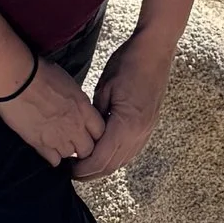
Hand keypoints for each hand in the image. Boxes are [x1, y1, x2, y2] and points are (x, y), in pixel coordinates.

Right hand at [0, 55, 104, 169]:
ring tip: (59, 143)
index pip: (101, 131)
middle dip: (83, 147)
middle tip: (75, 141)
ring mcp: (57, 137)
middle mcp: (74, 125)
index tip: (88, 131)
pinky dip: (52, 157)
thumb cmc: (40, 73)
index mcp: (83, 107)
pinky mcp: (40, 144)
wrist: (17, 80)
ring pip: (70, 155)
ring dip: (67, 150)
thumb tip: (76, 107)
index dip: (95, 133)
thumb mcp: (68, 83)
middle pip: (88, 148)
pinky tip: (48, 150)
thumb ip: (76, 101)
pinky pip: (53, 160)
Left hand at [70, 32, 170, 183]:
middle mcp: (139, 133)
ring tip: (86, 166)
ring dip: (104, 167)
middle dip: (91, 172)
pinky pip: (132, 150)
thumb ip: (96, 116)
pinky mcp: (149, 125)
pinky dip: (117, 157)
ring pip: (123, 161)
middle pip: (112, 165)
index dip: (83, 167)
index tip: (67, 169)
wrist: (155, 50)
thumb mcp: (104, 88)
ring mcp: (147, 130)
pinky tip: (105, 155)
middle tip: (72, 172)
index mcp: (126, 125)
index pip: (101, 158)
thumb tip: (86, 134)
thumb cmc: (127, 63)